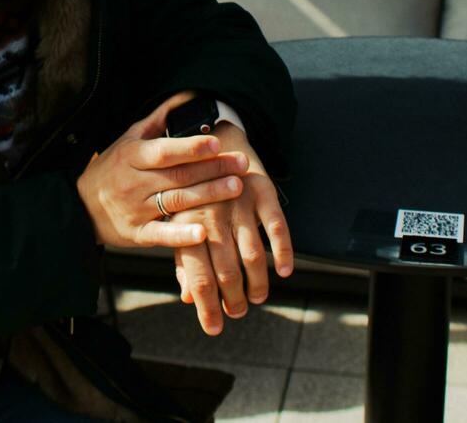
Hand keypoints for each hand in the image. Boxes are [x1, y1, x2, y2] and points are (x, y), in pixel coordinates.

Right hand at [77, 92, 249, 248]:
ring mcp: (135, 209)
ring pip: (176, 202)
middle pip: (178, 175)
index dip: (191, 147)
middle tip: (242, 164)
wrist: (80, 206)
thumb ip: (158, 120)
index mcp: (132, 156)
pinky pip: (161, 235)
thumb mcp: (128, 139)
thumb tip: (186, 98)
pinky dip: (182, 235)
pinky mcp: (136, 234)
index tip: (217, 143)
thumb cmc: (111, 168)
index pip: (164, 151)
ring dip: (208, 195)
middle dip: (213, 169)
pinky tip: (203, 232)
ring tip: (235, 187)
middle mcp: (133, 182)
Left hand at [171, 123, 292, 335]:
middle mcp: (213, 215)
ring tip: (258, 297)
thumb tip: (188, 296)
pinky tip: (285, 270)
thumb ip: (184, 258)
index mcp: (188, 224)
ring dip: (258, 283)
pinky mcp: (263, 192)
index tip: (214, 328)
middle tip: (239, 312)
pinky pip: (278, 227)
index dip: (207, 307)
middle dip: (234, 300)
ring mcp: (239, 204)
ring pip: (253, 255)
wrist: (213, 138)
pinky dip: (284, 252)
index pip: (198, 276)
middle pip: (227, 271)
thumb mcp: (181, 219)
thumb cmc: (195, 188)